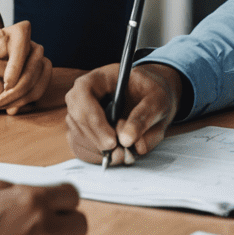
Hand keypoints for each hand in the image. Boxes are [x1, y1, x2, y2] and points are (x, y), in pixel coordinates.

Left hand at [0, 20, 52, 113]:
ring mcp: (41, 61)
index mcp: (21, 32)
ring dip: (22, 99)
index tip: (5, 84)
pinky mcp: (42, 77)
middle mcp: (34, 45)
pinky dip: (26, 102)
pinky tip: (11, 108)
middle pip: (32, 68)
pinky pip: (40, 90)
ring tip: (3, 107)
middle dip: (17, 89)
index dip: (16, 67)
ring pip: (39, 82)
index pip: (22, 48)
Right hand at [66, 62, 182, 165]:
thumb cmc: (152, 93)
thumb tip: (126, 140)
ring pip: (76, 135)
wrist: (151, 99)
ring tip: (123, 154)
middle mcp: (84, 93)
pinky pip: (80, 147)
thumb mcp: (158, 100)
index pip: (82, 91)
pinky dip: (95, 157)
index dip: (93, 117)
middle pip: (76, 116)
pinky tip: (114, 156)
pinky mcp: (82, 131)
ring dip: (98, 151)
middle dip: (97, 140)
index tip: (112, 140)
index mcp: (100, 77)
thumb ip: (144, 117)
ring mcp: (80, 113)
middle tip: (121, 153)